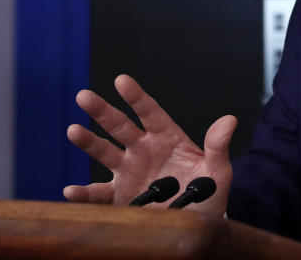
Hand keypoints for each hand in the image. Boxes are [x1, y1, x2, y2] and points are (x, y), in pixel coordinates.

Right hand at [63, 74, 235, 215]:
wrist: (197, 220)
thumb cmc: (208, 191)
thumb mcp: (218, 171)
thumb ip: (218, 147)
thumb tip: (229, 120)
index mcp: (167, 138)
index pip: (150, 112)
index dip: (136, 97)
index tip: (121, 80)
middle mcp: (144, 150)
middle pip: (120, 126)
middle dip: (103, 111)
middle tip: (84, 96)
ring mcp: (129, 171)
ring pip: (105, 152)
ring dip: (89, 142)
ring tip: (73, 131)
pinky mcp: (121, 195)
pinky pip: (99, 194)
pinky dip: (84, 194)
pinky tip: (71, 191)